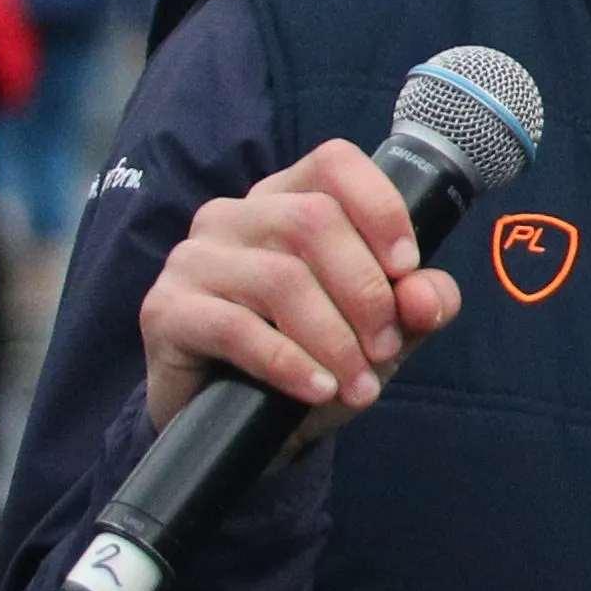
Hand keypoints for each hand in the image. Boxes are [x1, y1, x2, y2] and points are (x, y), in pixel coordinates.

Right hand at [136, 143, 457, 432]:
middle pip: (314, 221)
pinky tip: (318, 390)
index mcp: (287, 199)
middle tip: (385, 350)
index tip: (407, 266)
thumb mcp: (381, 329)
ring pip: (281, 278)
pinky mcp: (165, 310)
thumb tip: (425, 296)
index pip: (334, 164)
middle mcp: (235, 215)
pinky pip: (235, 328)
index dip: (380, 208)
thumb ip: (418, 303)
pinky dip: (289, 363)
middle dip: (365, 293)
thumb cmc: (312, 357)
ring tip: (358, 385)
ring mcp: (194, 259)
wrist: (240, 426)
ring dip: (334, 339)